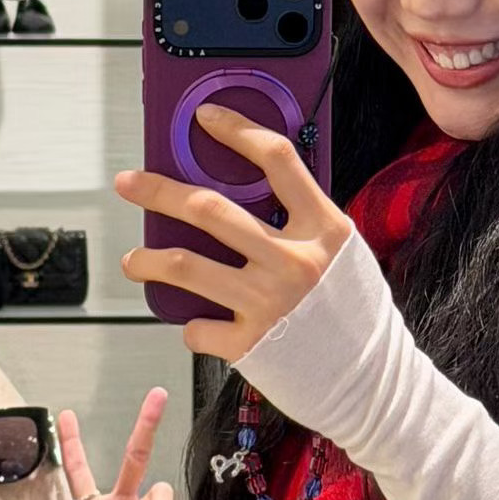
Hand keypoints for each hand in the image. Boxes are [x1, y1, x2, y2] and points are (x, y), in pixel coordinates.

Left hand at [115, 104, 352, 357]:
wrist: (370, 382)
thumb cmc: (351, 313)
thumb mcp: (340, 255)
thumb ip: (301, 225)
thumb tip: (242, 195)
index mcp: (324, 230)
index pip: (276, 160)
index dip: (236, 131)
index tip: (203, 117)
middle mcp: (294, 262)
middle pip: (210, 210)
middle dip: (158, 191)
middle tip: (127, 183)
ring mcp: (269, 304)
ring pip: (186, 267)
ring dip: (148, 260)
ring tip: (132, 260)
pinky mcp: (251, 345)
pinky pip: (198, 327)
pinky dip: (191, 325)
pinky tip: (196, 324)